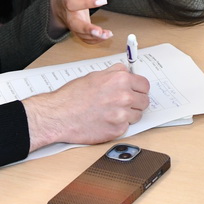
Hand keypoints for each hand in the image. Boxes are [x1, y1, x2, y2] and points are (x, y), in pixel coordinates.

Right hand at [22, 64, 150, 149]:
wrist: (59, 116)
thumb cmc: (72, 96)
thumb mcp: (95, 75)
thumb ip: (115, 73)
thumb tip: (128, 73)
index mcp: (120, 79)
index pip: (144, 85)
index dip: (139, 88)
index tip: (136, 91)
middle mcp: (124, 96)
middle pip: (144, 101)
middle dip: (135, 102)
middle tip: (122, 103)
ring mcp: (122, 115)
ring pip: (137, 115)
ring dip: (128, 115)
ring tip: (111, 112)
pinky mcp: (117, 130)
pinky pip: (126, 127)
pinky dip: (118, 125)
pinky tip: (105, 121)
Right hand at [49, 0, 113, 44]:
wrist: (60, 0)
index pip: (74, 3)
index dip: (87, 3)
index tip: (103, 0)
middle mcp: (69, 13)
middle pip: (74, 25)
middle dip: (86, 29)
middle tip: (99, 31)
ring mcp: (73, 23)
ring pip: (80, 34)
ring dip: (93, 37)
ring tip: (107, 34)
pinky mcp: (78, 30)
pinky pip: (84, 39)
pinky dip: (94, 41)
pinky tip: (105, 36)